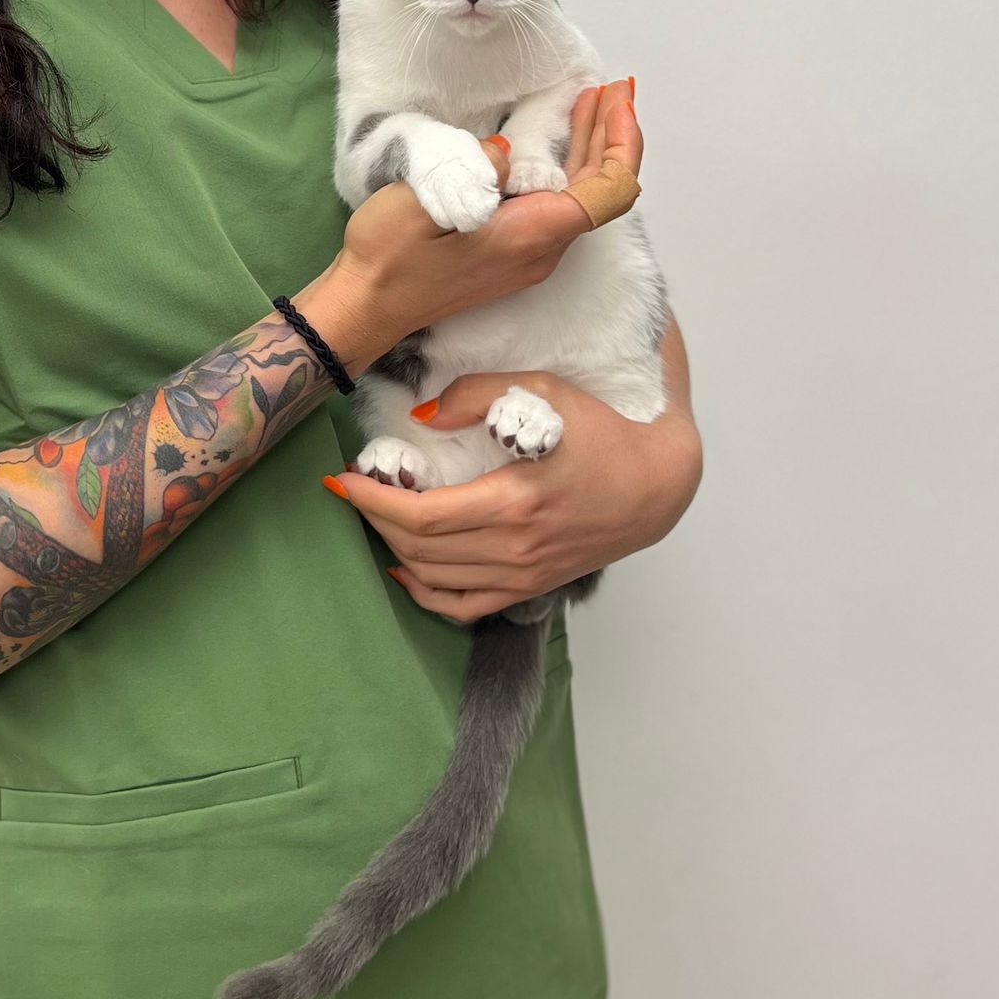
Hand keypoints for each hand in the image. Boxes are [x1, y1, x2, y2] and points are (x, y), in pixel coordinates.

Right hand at [310, 81, 642, 371]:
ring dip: (591, 148)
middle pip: (602, 189)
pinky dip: (567, 167)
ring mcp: (531, 255)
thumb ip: (477, 169)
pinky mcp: (515, 254)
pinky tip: (552, 141)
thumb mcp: (424, 202)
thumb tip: (508, 151)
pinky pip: (557, 206)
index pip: (610, 190)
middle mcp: (543, 250)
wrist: (367, 308)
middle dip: (612, 135)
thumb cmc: (388, 260)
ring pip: (581, 197)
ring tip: (590, 102)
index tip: (616, 98)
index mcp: (531, 235)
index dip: (624, 141)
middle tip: (614, 86)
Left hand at [325, 366, 701, 623]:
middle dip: (373, 518)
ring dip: (392, 548)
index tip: (342, 479)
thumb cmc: (602, 433)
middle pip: (418, 548)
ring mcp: (523, 575)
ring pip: (433, 578)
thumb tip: (421, 417)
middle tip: (354, 488)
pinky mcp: (530, 587)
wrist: (656, 486)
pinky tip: (404, 567)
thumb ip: (476, 396)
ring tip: (375, 514)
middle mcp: (515, 548)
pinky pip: (463, 606)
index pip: (420, 516)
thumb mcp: (543, 392)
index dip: (370, 501)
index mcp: (513, 502)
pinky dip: (424, 592)